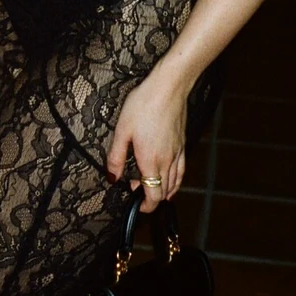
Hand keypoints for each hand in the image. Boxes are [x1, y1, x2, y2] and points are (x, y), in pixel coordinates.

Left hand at [106, 71, 187, 212]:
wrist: (168, 88)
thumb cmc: (143, 105)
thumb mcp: (122, 129)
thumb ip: (116, 156)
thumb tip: (112, 177)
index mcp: (150, 160)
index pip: (153, 195)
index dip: (146, 206)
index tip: (136, 206)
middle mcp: (167, 162)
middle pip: (163, 192)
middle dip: (150, 197)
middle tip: (135, 190)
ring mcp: (177, 154)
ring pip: (174, 184)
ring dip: (162, 191)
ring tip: (149, 187)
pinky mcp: (183, 145)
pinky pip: (182, 172)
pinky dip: (176, 182)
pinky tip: (172, 182)